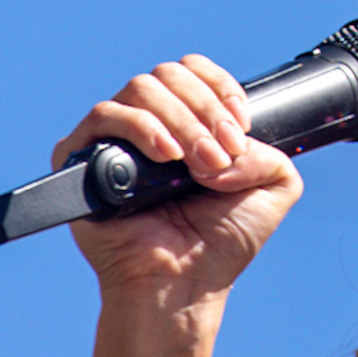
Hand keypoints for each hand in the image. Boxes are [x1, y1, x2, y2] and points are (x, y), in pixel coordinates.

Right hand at [53, 54, 303, 298]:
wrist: (186, 286)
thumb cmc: (221, 243)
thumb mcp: (275, 185)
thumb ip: (272, 148)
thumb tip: (231, 137)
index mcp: (187, 124)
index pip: (193, 70)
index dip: (220, 88)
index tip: (240, 125)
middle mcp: (149, 125)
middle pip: (169, 75)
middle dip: (205, 111)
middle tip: (220, 157)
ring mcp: (115, 141)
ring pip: (141, 89)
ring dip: (181, 122)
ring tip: (198, 166)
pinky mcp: (83, 160)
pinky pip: (103, 116)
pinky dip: (141, 127)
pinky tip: (165, 157)